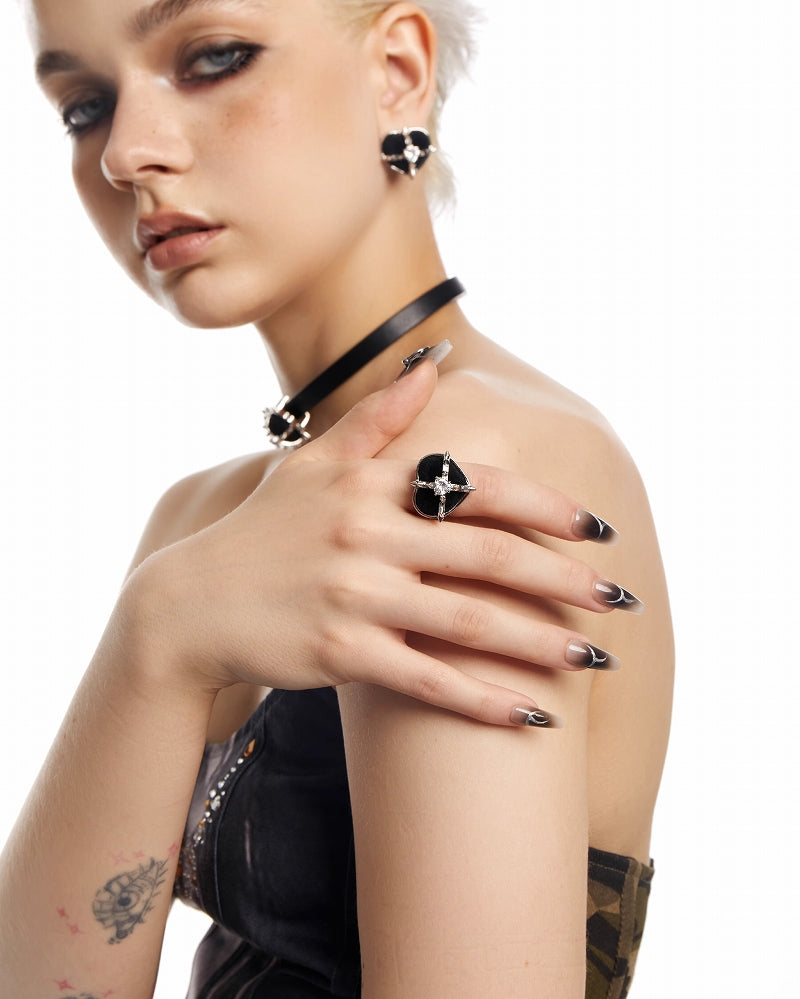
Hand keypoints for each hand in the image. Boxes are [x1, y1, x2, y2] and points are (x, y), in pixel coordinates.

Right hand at [134, 361, 634, 725]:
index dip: (546, 508)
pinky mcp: (343, 653)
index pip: (478, 488)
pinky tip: (534, 718)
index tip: (598, 529)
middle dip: (566, 580)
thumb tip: (431, 361)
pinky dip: (485, 701)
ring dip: (542, 644)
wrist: (192, 603)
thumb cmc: (264, 529)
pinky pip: (429, 681)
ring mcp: (356, 596)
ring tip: (595, 661)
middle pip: (490, 557)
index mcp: (372, 482)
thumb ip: (379, 417)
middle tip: (620, 599)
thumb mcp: (314, 462)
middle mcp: (369, 534)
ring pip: (470, 622)